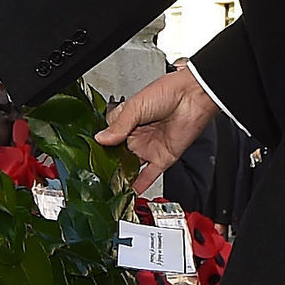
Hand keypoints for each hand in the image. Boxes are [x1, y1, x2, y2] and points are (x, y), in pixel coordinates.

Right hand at [94, 64, 218, 177]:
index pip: (109, 135)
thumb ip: (118, 125)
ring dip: (121, 175)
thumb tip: (101, 138)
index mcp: (128, 120)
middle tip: (97, 171)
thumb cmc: (168, 92)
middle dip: (109, 162)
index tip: (91, 152)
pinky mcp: (162, 158)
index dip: (102, 143)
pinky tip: (129, 192)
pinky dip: (140, 185)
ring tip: (108, 184)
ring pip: (131, 166)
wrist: (193, 98)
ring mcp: (149, 147)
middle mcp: (137, 135)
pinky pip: (149, 175)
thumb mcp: (135, 105)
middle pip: (118, 154)